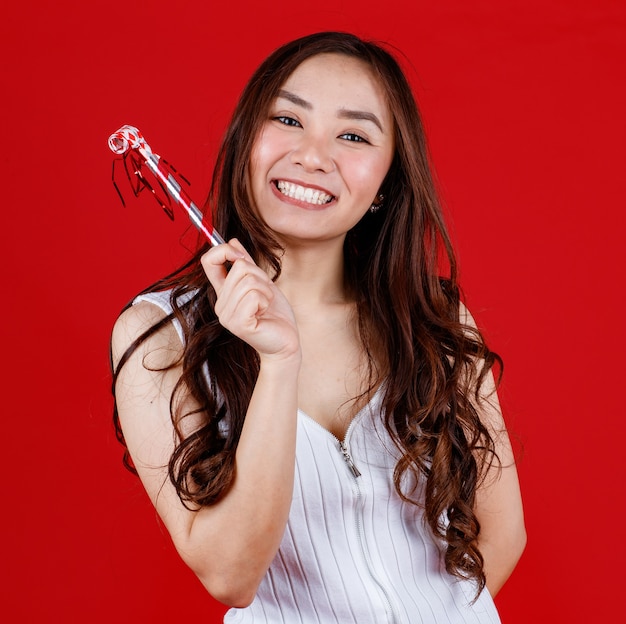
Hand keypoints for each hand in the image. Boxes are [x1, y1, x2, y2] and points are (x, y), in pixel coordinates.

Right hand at [201, 239, 299, 362]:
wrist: (285, 342)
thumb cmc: (275, 315)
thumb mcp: (262, 283)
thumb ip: (246, 264)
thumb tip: (232, 240)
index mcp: (223, 293)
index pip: (209, 261)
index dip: (224, 250)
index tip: (241, 256)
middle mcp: (220, 304)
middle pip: (239, 267)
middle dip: (261, 277)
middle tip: (266, 295)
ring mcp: (227, 316)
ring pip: (248, 281)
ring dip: (265, 290)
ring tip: (266, 305)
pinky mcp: (238, 324)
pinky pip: (253, 295)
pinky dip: (266, 300)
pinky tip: (265, 313)